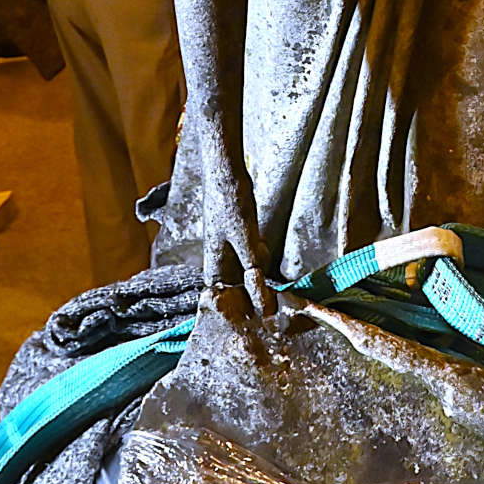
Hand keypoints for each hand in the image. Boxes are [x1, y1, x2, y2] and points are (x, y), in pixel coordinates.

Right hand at [202, 193, 276, 319]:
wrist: (226, 170)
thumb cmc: (228, 201)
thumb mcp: (244, 236)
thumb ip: (252, 264)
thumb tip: (260, 291)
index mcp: (213, 256)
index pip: (216, 287)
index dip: (227, 301)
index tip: (244, 313)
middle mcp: (218, 250)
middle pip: (230, 279)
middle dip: (245, 289)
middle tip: (265, 302)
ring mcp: (227, 239)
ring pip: (241, 264)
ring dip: (253, 272)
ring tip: (269, 283)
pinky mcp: (238, 228)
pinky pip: (247, 249)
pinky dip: (256, 255)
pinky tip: (264, 252)